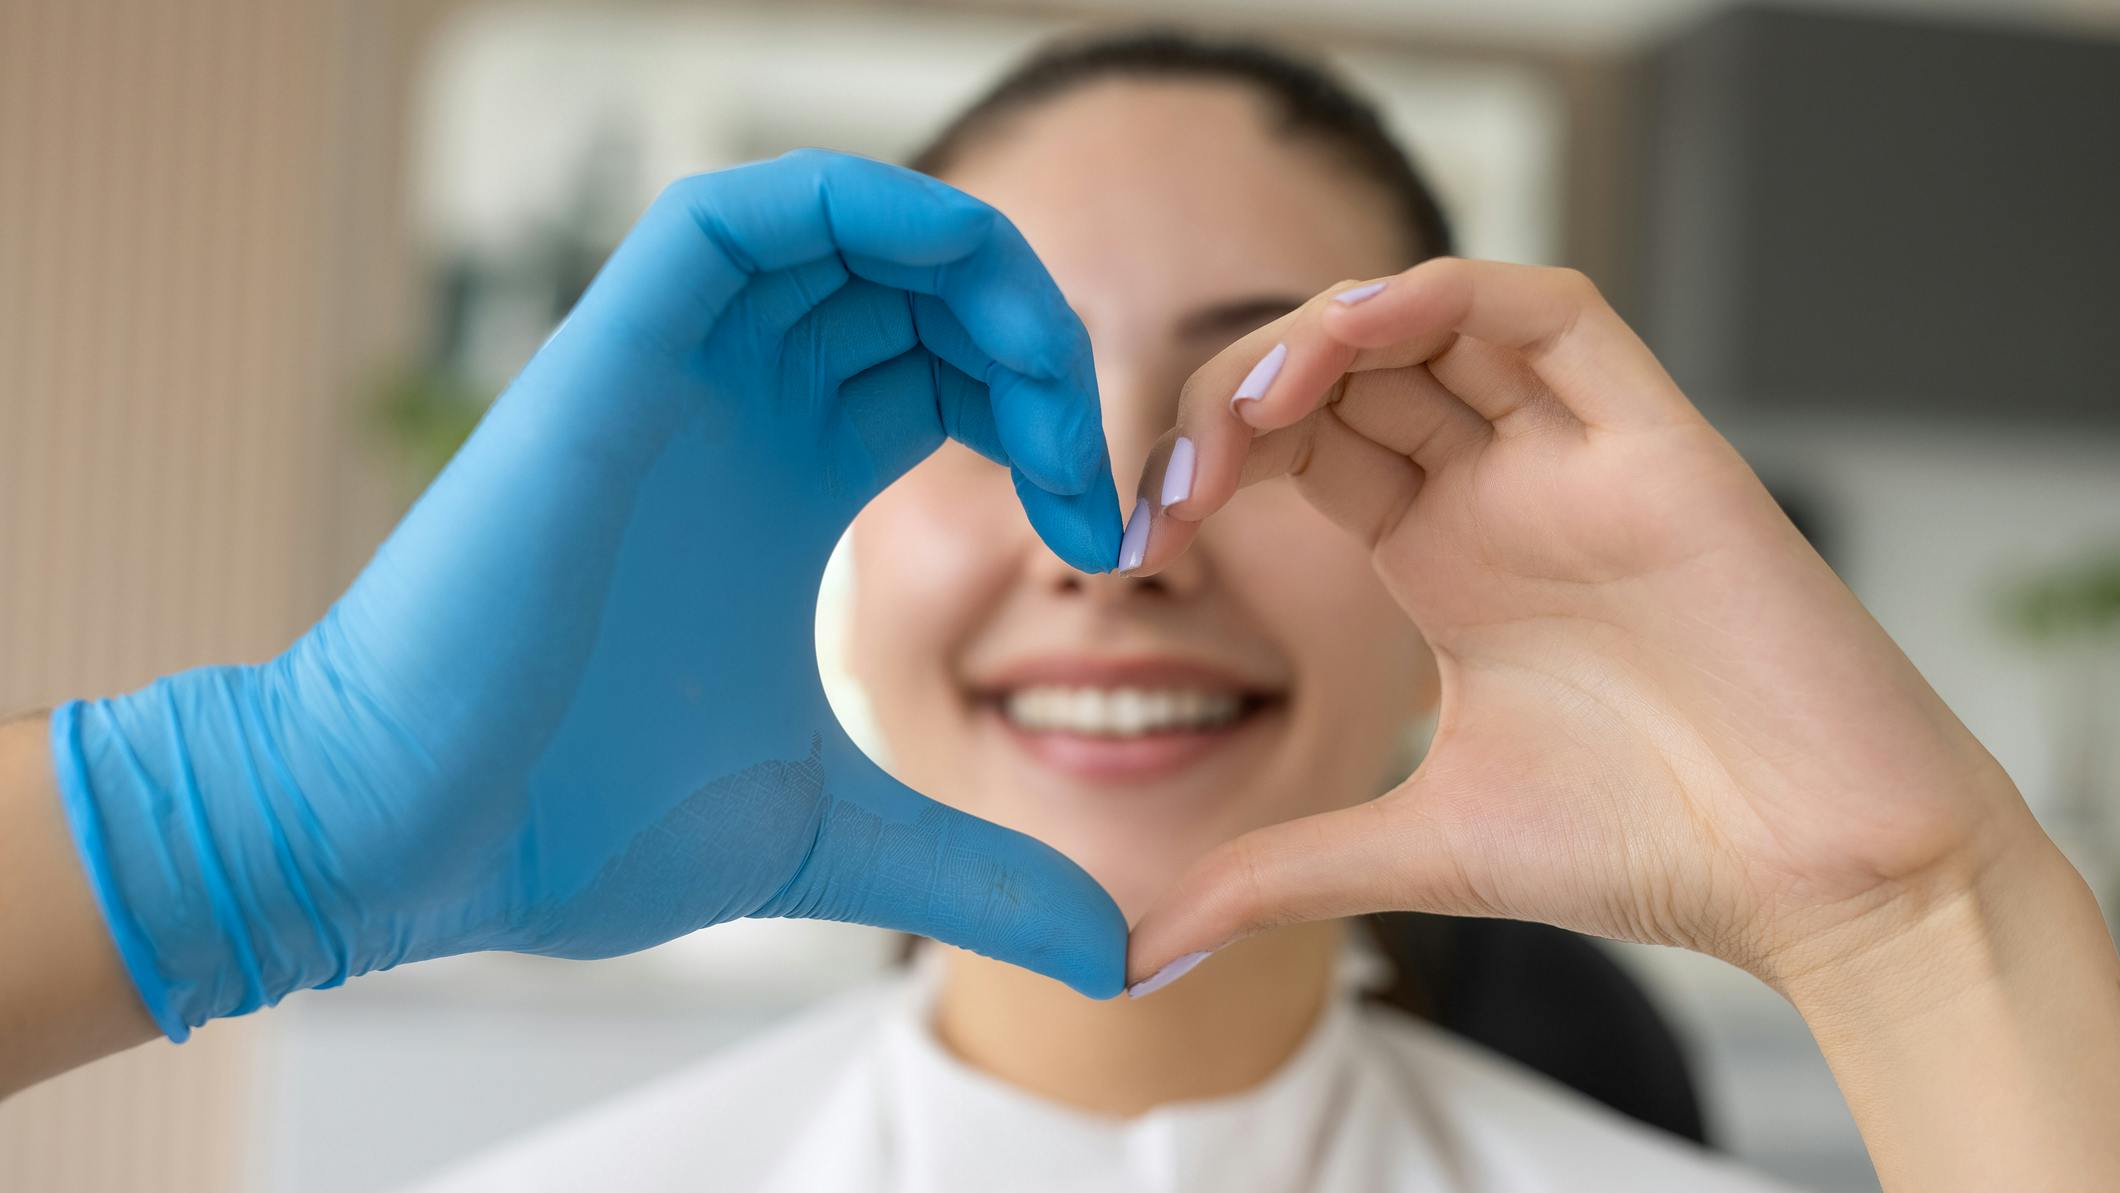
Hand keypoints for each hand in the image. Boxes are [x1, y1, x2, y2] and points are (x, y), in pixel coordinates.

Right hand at [50, 149, 1128, 1042]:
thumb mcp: (835, 838)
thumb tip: (1120, 965)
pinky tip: (956, 290)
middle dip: (1043, 347)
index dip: (1056, 425)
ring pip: (855, 227)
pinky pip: (741, 215)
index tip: (1107, 547)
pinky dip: (865, 207)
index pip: (951, 375)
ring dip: (983, 270)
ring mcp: (678, 373)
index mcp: (790, 485)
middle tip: (1096, 476)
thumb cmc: (581, 823)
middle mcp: (742, 408)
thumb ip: (980, 877)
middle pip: (925, 292)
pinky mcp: (611, 353)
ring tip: (1048, 391)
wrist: (411, 840)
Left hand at [1122, 257, 2047, 994]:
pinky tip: (1359, 331)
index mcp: (1442, 559)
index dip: (1212, 460)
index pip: (1305, 447)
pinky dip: (1448, 296)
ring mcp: (1575, 460)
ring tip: (1248, 405)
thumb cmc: (1642, 853)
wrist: (1812, 880)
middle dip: (1241, 396)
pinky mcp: (1657, 442)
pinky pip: (1550, 316)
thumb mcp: (1411, 847)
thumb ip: (1275, 872)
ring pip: (1433, 323)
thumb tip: (1140, 949)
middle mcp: (1501, 492)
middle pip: (1349, 373)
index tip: (1138, 540)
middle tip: (1174, 478)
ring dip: (1325, 332)